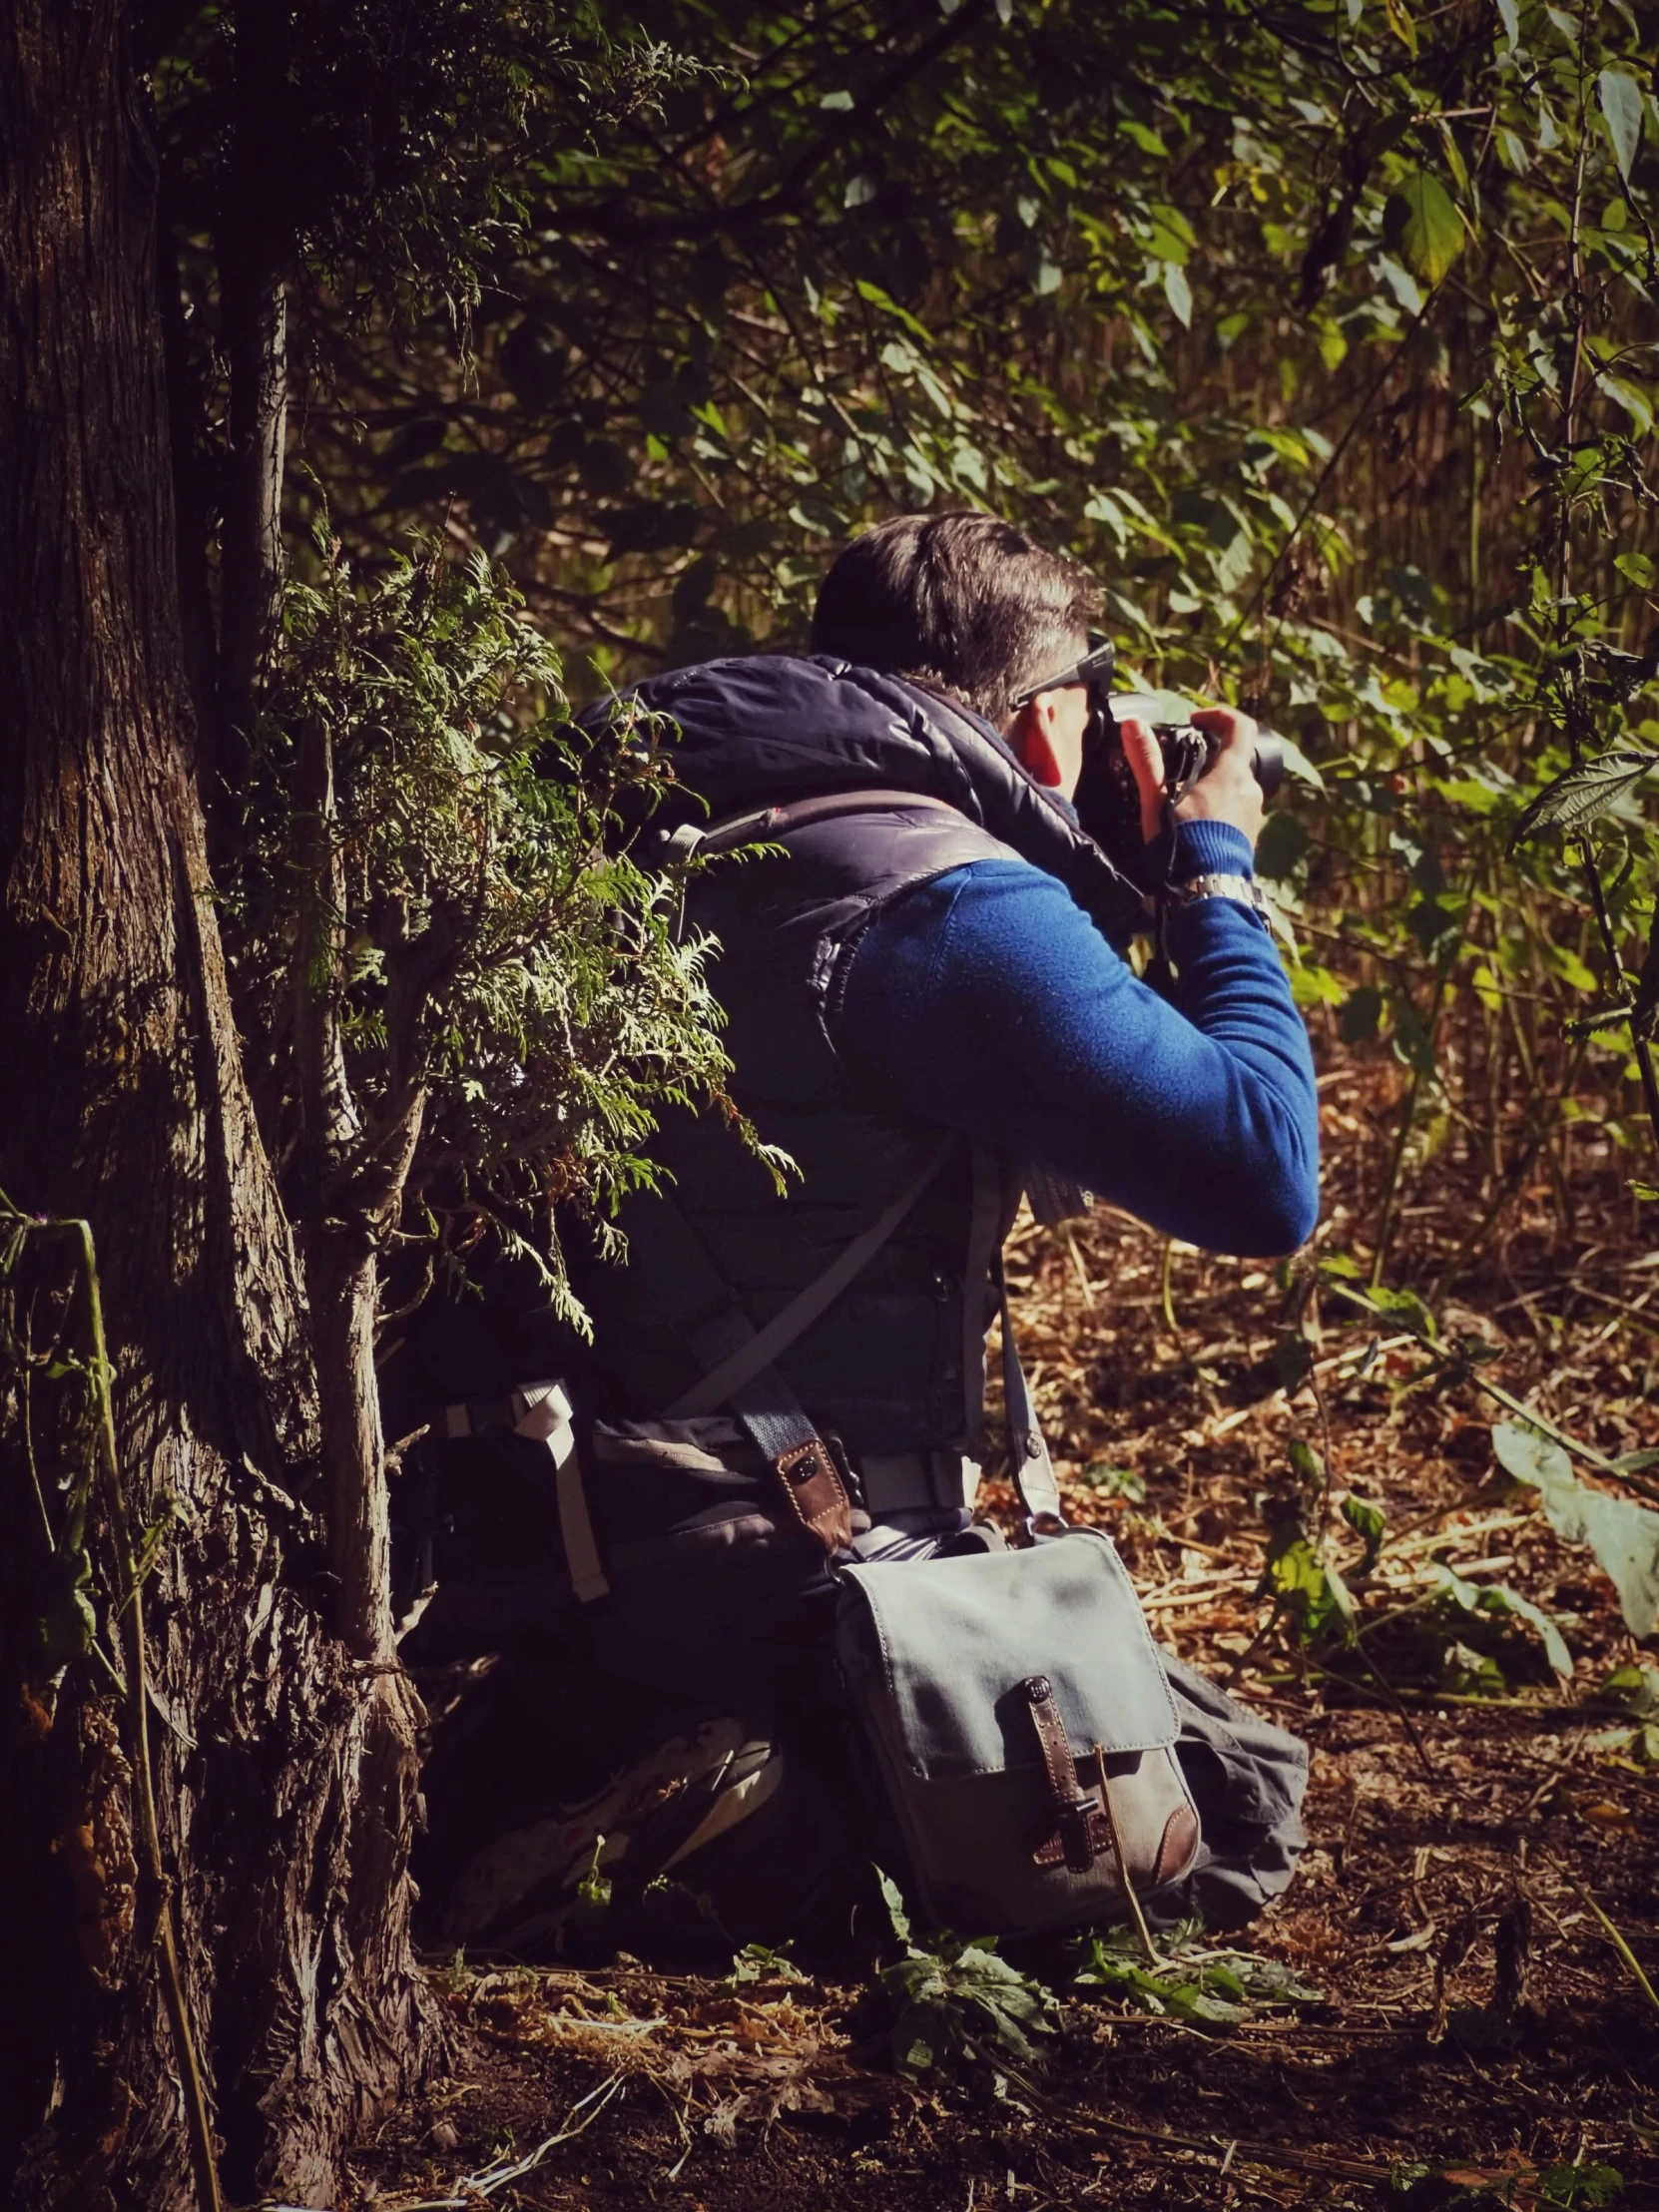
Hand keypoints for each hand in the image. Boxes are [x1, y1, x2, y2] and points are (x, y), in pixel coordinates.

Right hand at [1118, 706, 1264, 848]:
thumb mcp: (1158, 800)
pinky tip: (1195, 826)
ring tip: (1184, 802)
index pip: (1239, 726)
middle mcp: (1250, 790)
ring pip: (1235, 787)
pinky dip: (1218, 809)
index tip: (1195, 721)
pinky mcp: (1250, 836)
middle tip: (1181, 769)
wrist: (1206, 892)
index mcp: (1232, 774)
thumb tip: (1132, 724)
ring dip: (1213, 786)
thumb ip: (1147, 761)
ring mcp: (1253, 815)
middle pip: (1234, 760)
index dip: (1218, 716)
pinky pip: (1236, 811)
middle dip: (1210, 759)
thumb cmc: (1183, 843)